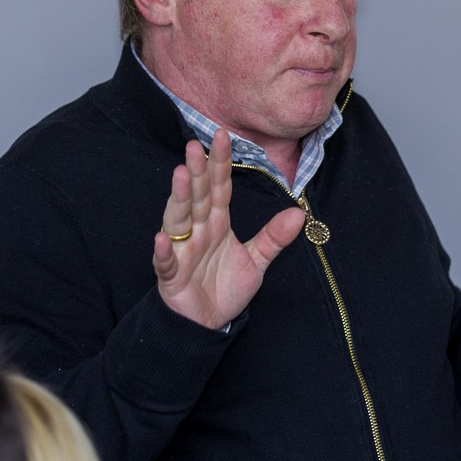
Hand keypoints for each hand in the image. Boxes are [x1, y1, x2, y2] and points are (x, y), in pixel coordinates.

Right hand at [153, 130, 307, 329]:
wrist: (208, 324)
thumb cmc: (224, 287)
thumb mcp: (256, 261)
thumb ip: (274, 238)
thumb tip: (298, 214)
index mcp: (217, 223)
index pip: (219, 188)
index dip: (221, 164)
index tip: (223, 136)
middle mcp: (197, 231)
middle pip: (197, 197)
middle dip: (196, 171)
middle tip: (194, 145)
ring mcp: (181, 251)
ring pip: (178, 220)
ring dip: (179, 199)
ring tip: (180, 176)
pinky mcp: (171, 276)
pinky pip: (165, 262)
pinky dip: (162, 251)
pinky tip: (161, 238)